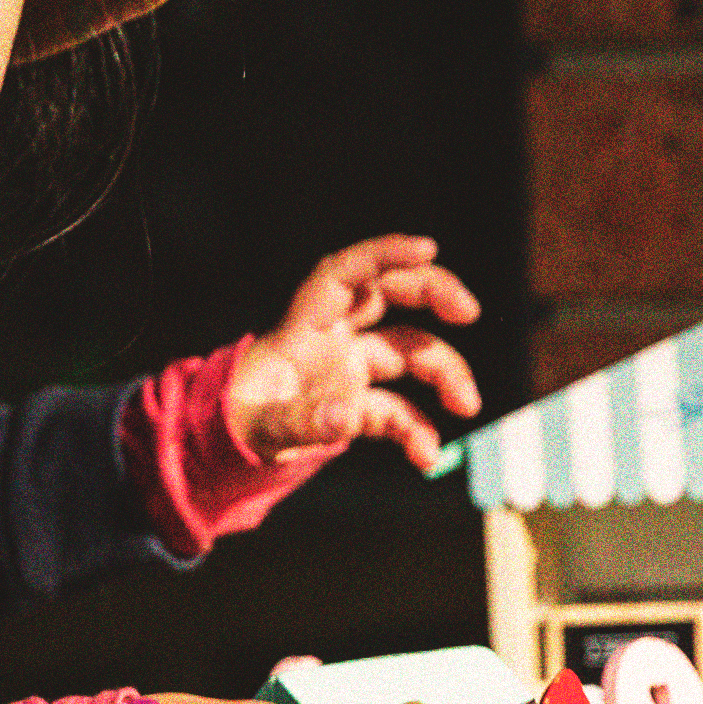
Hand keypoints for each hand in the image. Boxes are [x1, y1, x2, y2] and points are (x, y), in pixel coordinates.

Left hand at [225, 234, 481, 470]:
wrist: (232, 447)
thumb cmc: (239, 422)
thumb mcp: (261, 424)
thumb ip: (302, 420)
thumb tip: (345, 417)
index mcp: (302, 326)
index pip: (344, 274)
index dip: (383, 254)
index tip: (428, 248)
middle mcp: (333, 338)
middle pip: (390, 293)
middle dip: (433, 292)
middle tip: (469, 311)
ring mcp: (350, 368)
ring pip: (409, 351)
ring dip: (444, 372)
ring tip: (467, 403)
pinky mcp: (360, 403)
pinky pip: (400, 409)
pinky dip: (418, 431)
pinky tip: (427, 455)